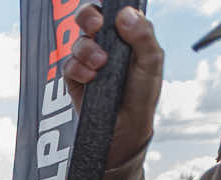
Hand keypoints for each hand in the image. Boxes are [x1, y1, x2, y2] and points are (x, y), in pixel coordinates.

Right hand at [62, 2, 164, 169]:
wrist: (125, 128)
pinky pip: (68, 64)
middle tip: (94, 27)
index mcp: (126, 35)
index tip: (107, 16)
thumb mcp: (151, 62)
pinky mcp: (75, 78)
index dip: (106, 10)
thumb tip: (126, 14)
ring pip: (78, 42)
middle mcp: (106, 45)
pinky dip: (78, 69)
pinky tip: (91, 78)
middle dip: (86, 17)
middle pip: (88, 18)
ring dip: (87, 51)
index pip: (112, 12)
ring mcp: (89, 61)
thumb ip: (142, 36)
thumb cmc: (142, 95)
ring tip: (100, 65)